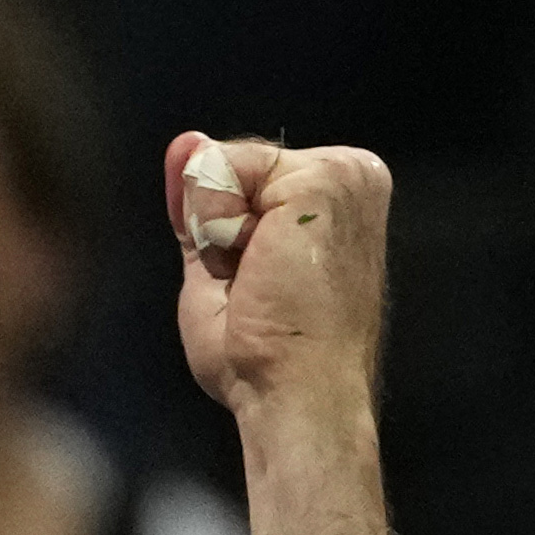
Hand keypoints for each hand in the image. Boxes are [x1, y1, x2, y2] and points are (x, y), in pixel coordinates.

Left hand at [168, 131, 392, 429]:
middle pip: (231, 165)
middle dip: (217, 227)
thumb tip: (184, 142)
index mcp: (335, 198)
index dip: (218, 229)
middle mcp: (351, 175)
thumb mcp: (216, 267)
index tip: (256, 284)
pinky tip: (257, 264)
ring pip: (222, 165)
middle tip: (256, 288)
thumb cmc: (262, 354)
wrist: (295, 392)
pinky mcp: (325, 179)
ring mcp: (344, 172)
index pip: (241, 176)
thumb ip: (200, 205)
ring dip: (217, 231)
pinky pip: (220, 171)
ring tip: (260, 280)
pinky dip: (216, 225)